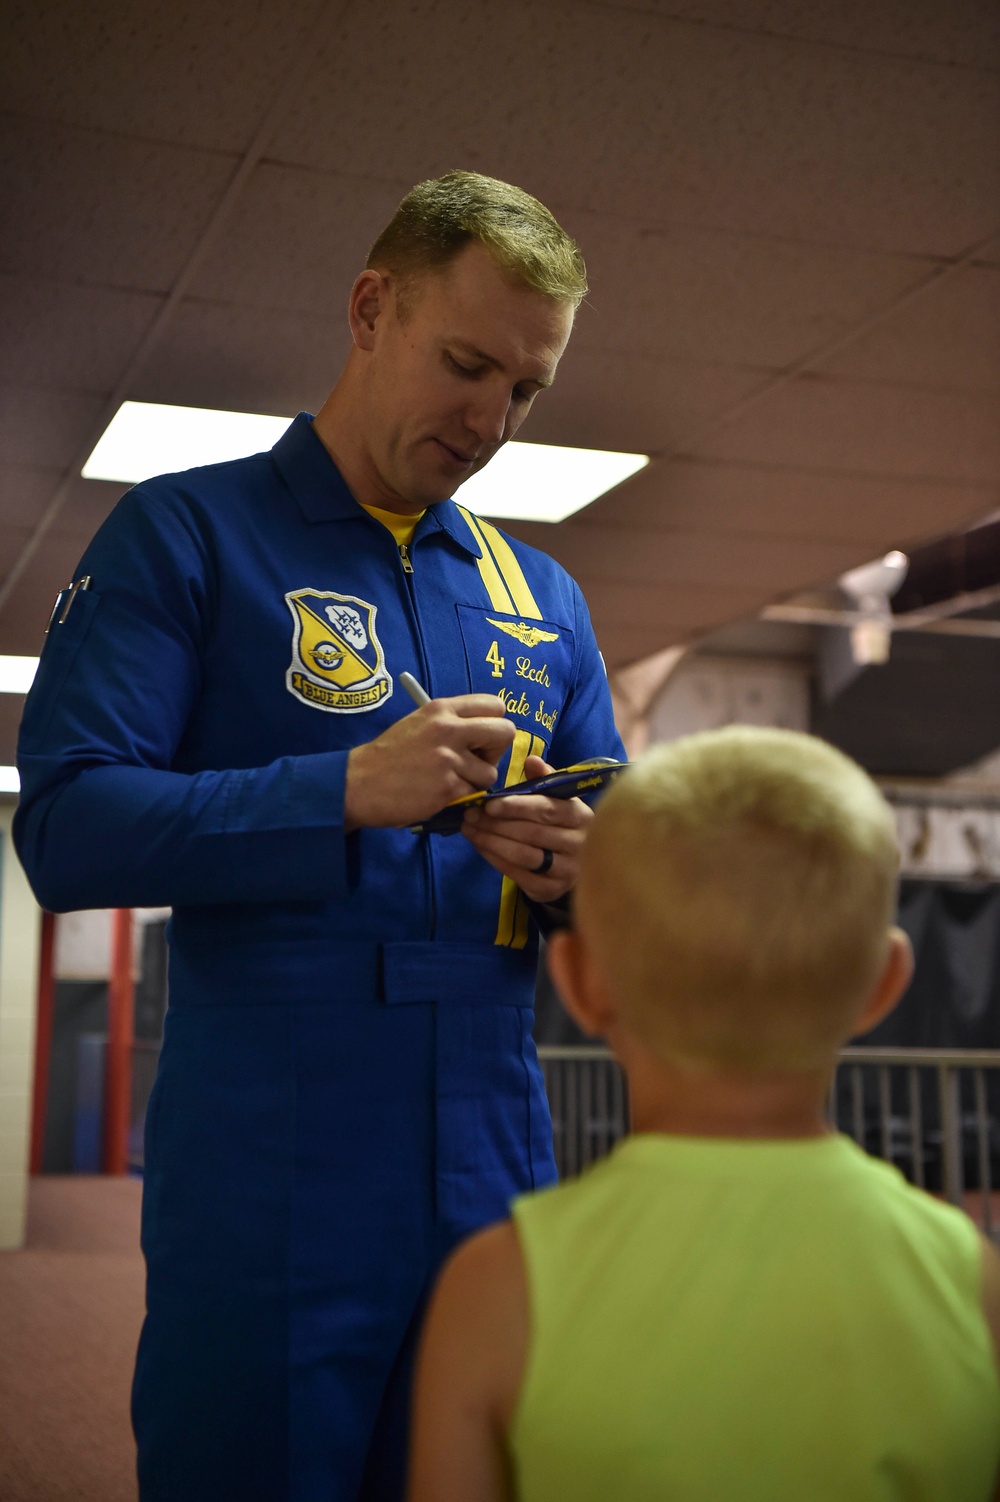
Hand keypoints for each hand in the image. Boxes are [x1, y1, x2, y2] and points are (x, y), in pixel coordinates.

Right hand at [344, 694, 515, 829]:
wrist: (360, 783)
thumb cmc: (390, 755)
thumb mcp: (419, 723)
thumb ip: (452, 721)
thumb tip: (485, 731)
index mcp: (442, 708)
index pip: (495, 705)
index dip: (493, 724)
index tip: (480, 739)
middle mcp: (448, 728)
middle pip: (505, 732)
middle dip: (496, 751)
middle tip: (476, 762)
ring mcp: (448, 758)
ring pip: (491, 772)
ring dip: (476, 781)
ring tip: (450, 781)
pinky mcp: (447, 786)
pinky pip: (473, 793)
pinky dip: (461, 798)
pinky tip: (440, 793)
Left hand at [461, 755, 592, 900]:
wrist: (574, 864)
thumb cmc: (560, 824)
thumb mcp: (557, 799)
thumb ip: (544, 779)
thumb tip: (531, 760)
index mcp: (581, 816)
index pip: (548, 810)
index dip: (517, 806)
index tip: (489, 803)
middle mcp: (579, 844)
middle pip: (532, 833)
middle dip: (496, 824)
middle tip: (470, 815)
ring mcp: (566, 870)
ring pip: (523, 855)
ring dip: (491, 841)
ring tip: (469, 829)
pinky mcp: (550, 890)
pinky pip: (517, 874)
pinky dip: (494, 858)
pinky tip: (479, 845)